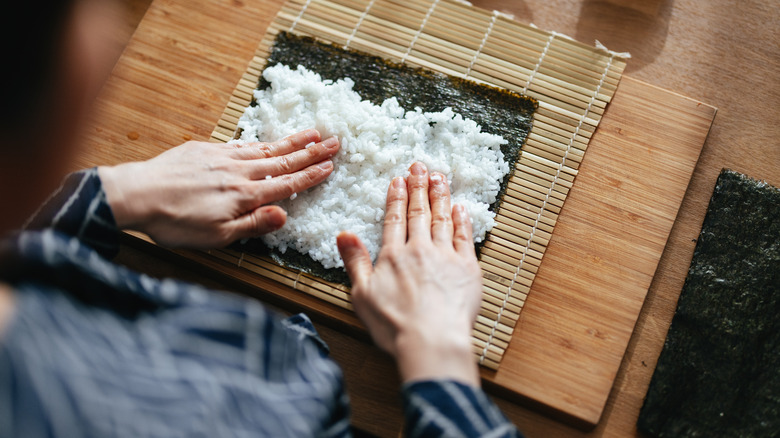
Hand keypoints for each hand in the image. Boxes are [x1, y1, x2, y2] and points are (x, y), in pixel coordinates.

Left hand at [99, 129, 338, 247]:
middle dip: (310, 152)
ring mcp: (222, 157)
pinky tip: (266, 141)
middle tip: (334, 141)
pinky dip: (259, 142)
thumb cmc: (175, 223)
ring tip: (312, 133)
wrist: (137, 195)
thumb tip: (283, 215)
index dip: (310, 175)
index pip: (286, 184)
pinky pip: (240, 144)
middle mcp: (238, 172)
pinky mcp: (205, 150)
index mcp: (244, 196)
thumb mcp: (216, 236)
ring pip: (264, 148)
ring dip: (290, 141)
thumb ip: (252, 224)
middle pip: (282, 160)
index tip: (330, 166)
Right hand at [337, 162, 482, 385]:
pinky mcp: (468, 269)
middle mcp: (420, 250)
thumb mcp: (362, 295)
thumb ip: (355, 262)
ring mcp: (446, 257)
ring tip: (439, 177)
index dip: (397, 196)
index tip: (399, 179)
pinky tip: (460, 207)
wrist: (431, 340)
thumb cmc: (394, 325)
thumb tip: (344, 234)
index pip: (395, 218)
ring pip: (442, 219)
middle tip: (420, 166)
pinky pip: (465, 237)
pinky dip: (462, 220)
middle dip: (419, 186)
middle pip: (419, 212)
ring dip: (440, 195)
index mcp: (393, 256)